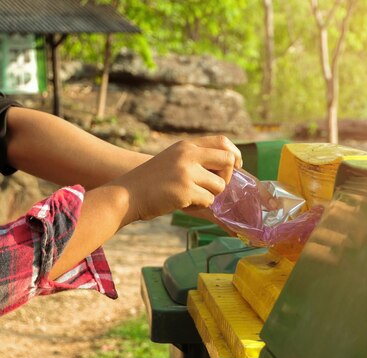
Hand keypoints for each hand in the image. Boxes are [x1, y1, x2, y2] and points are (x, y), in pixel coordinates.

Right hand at [111, 136, 241, 222]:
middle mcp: (188, 155)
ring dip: (211, 194)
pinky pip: (208, 200)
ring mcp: (186, 172)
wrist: (127, 194)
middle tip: (214, 186)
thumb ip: (195, 158)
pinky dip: (201, 205)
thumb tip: (228, 165)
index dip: (234, 154)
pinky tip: (185, 203)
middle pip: (228, 161)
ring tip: (193, 196)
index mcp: (186, 145)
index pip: (222, 141)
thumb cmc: (151, 181)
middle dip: (227, 177)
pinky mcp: (185, 191)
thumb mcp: (173, 159)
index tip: (237, 165)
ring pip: (220, 185)